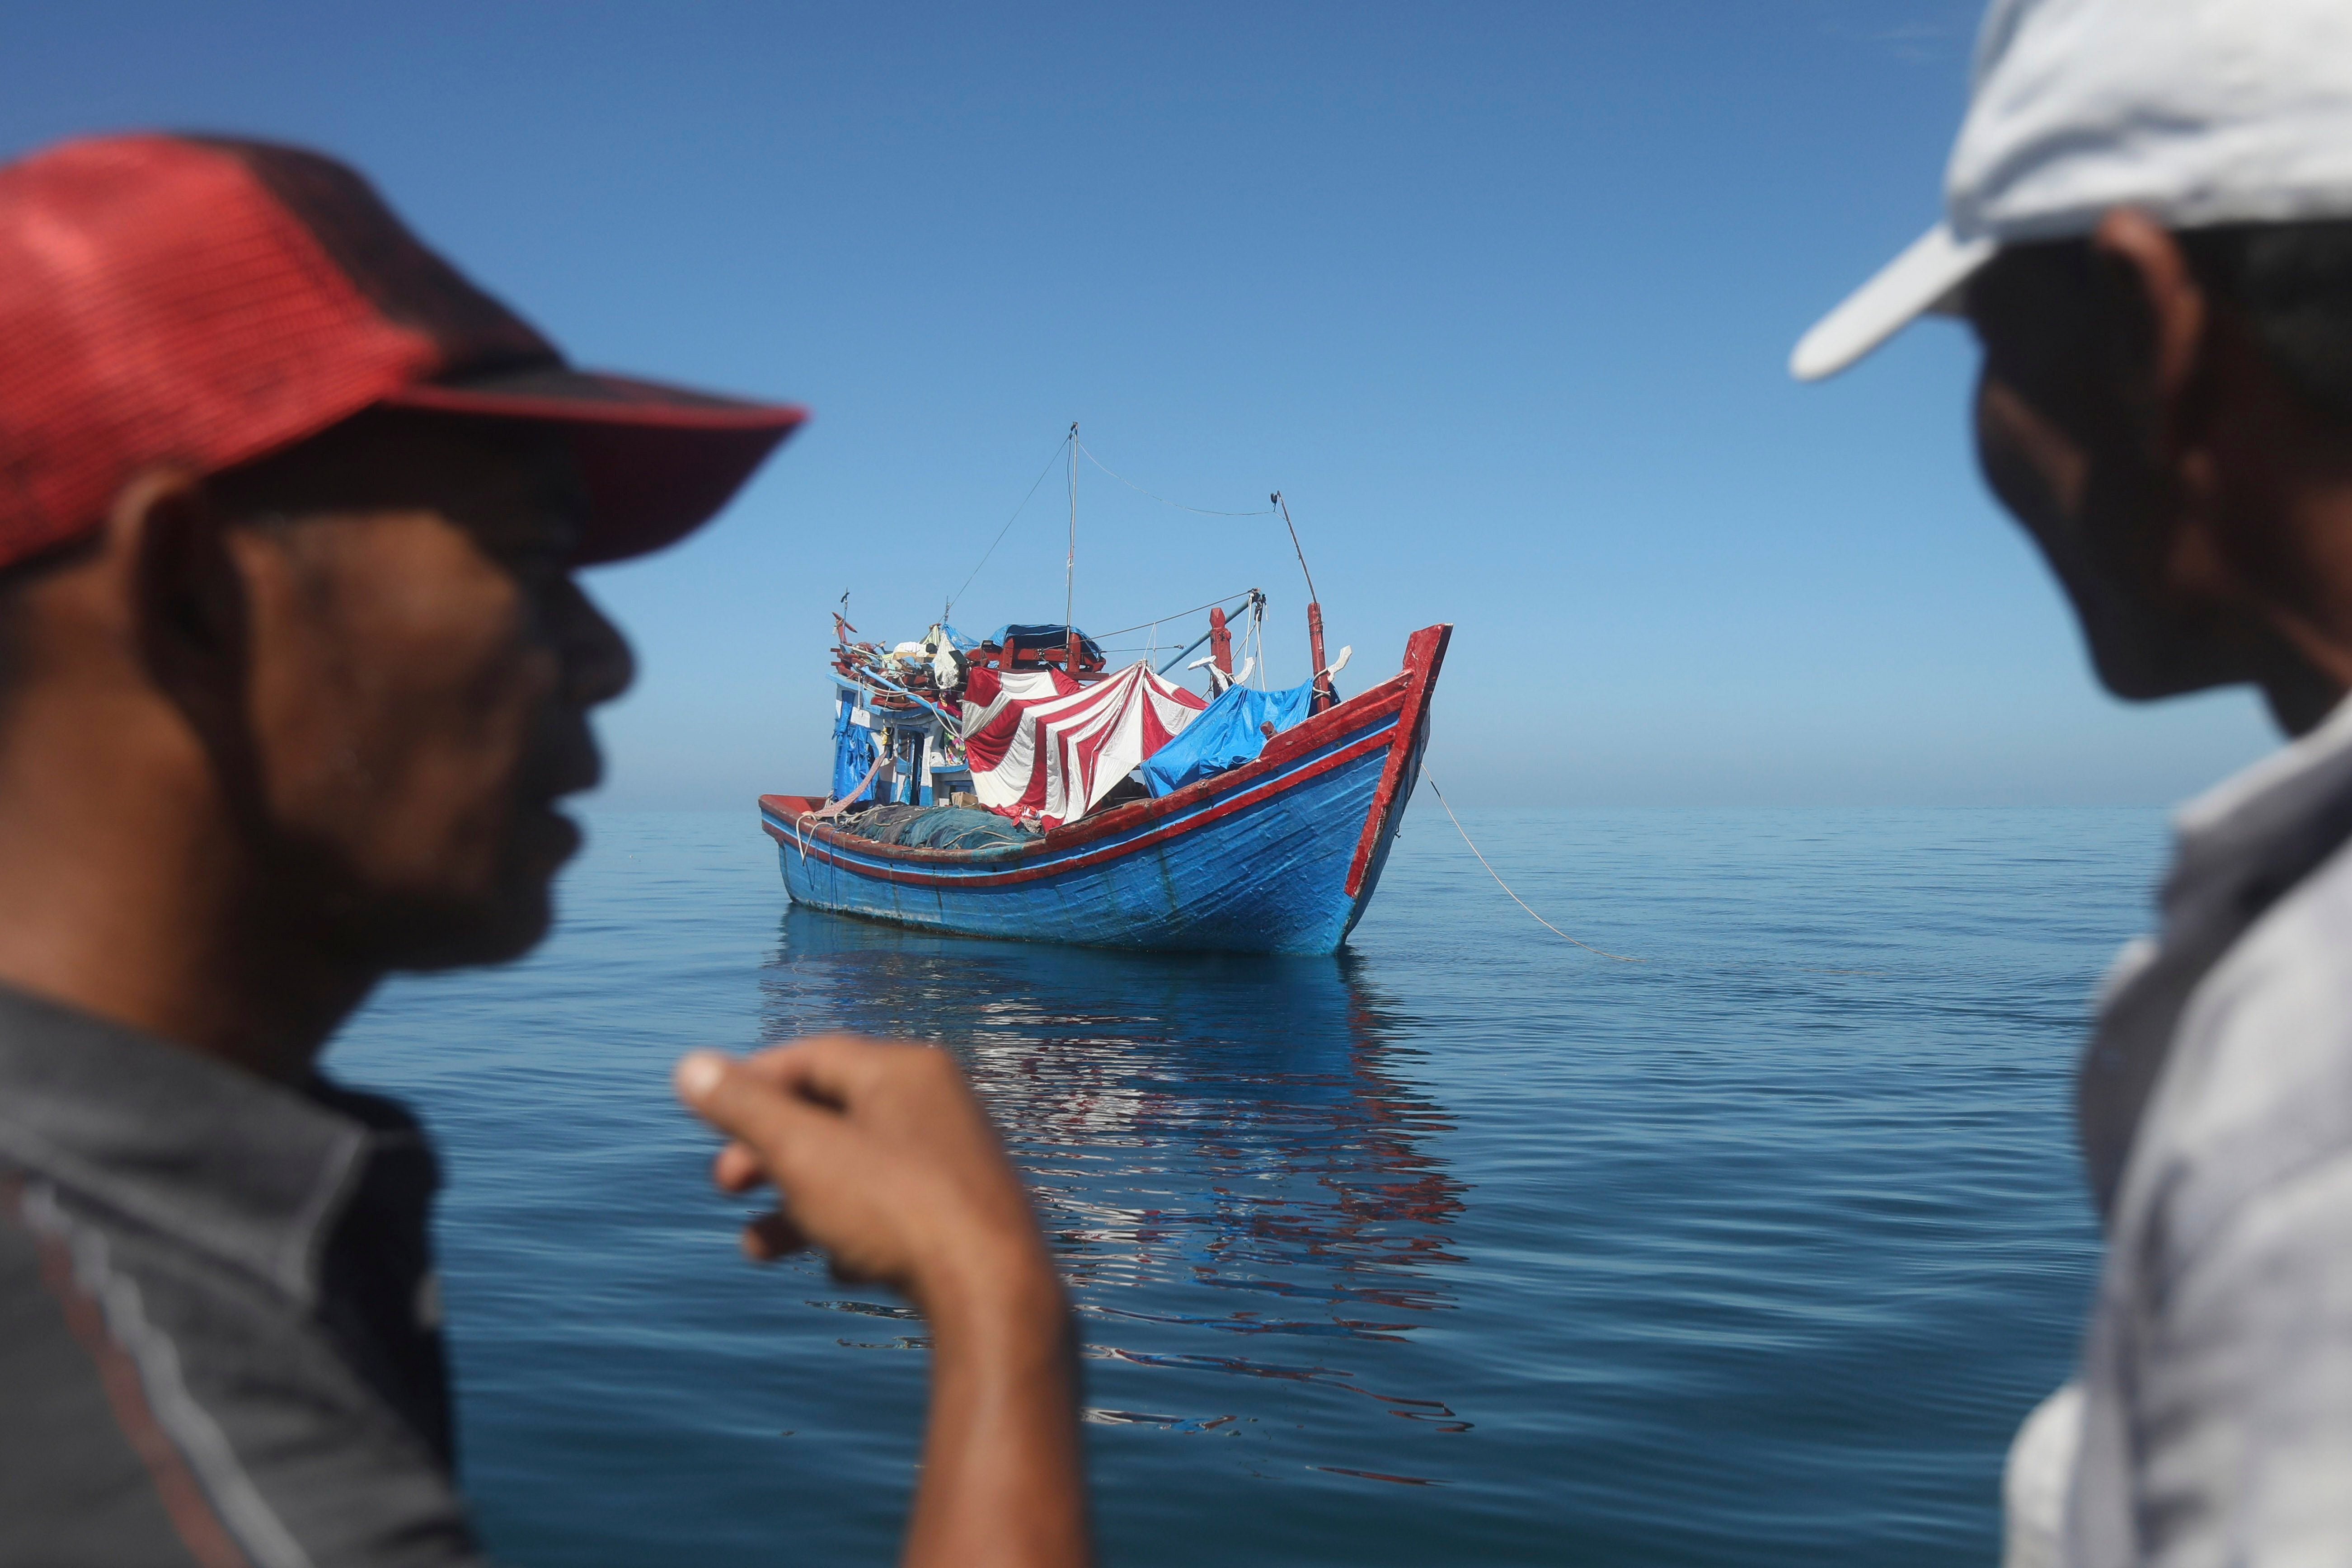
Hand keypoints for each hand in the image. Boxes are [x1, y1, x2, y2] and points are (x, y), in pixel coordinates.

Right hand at [673, 1036, 1091, 1567]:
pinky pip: (893, 1214)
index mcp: (904, 1070)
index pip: (811, 1056)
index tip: (708, 1118)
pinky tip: (840, 1272)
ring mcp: (956, 1160)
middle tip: (725, 1185)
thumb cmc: (898, 1211)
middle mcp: (937, 1104)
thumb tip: (689, 1066)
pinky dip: (851, 1235)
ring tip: (756, 1248)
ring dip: (797, 1205)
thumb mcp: (803, 1153)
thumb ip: (744, 1109)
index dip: (751, 1083)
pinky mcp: (966, 1215)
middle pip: (831, 1115)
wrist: (995, 1295)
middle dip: (768, 1152)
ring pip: (856, 1171)